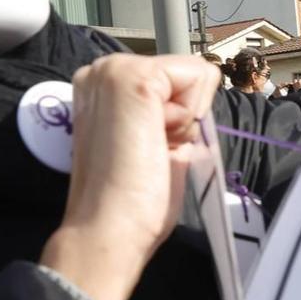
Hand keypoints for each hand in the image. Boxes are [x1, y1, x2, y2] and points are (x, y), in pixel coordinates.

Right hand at [41, 54, 219, 299]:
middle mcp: (103, 69)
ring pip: (193, 75)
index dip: (175, 120)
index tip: (146, 151)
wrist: (108, 230)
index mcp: (103, 87)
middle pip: (184, 74)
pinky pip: (197, 78)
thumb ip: (165, 116)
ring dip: (184, 117)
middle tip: (149, 151)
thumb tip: (195, 107)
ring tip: (150, 148)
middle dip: (181, 115)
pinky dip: (190, 115)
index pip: (172, 82)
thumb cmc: (131, 200)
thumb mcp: (152, 142)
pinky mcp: (136, 79)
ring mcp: (115, 70)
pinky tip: (158, 142)